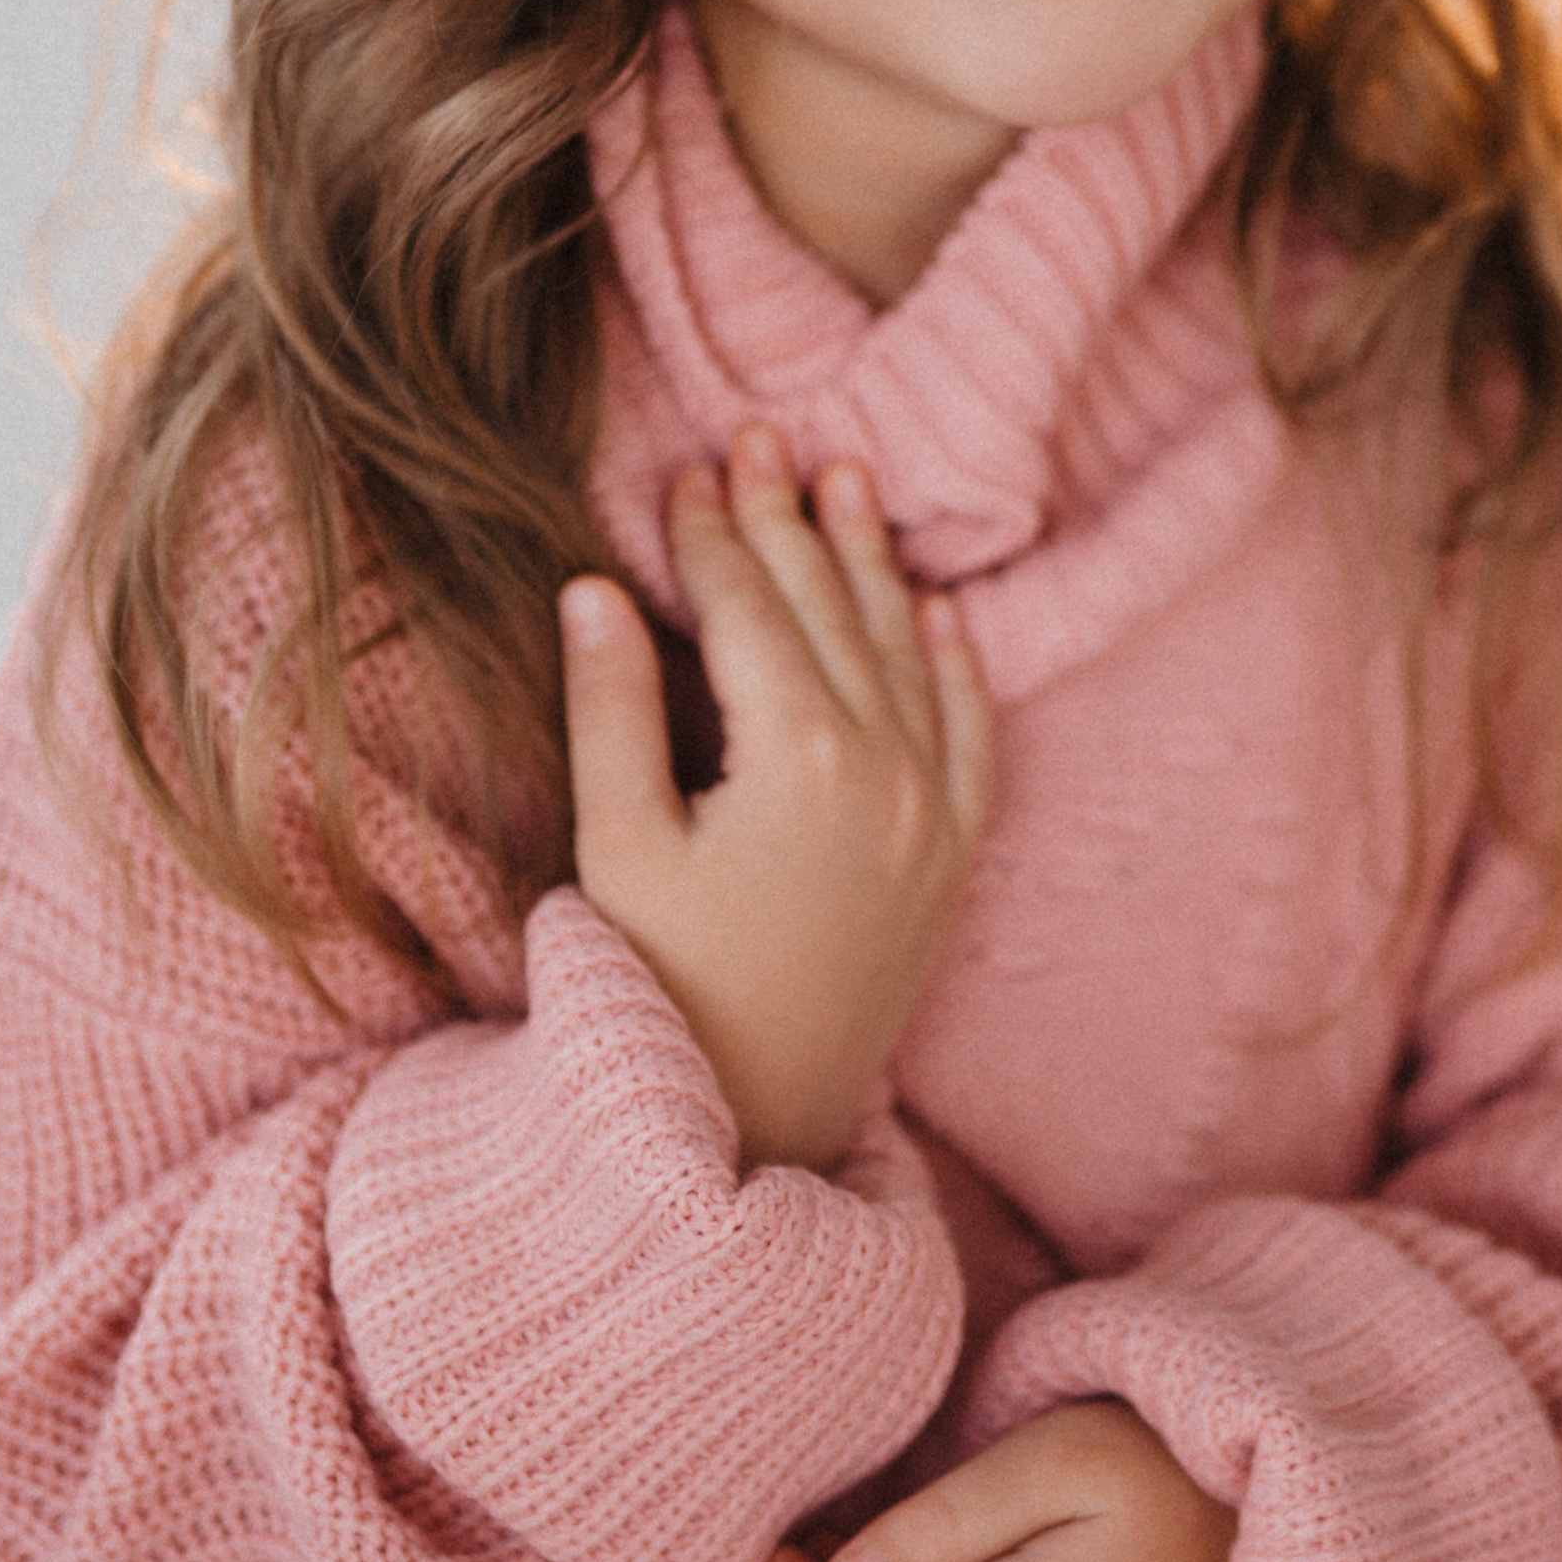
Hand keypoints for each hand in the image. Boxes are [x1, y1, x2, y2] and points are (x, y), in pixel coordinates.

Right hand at [560, 427, 992, 1170]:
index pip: (752, 610)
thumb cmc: (662, 990)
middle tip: (764, 436)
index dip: (716, 534)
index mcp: (798, 757)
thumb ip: (611, 710)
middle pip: (829, 611)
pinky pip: (967, 731)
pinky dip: (950, 661)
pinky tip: (934, 610)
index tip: (690, 468)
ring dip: (871, 562)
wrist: (758, 1124)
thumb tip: (594, 585)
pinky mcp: (951, 858)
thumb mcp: (616, 849)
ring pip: (903, 652)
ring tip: (847, 479)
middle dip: (790, 518)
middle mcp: (885, 769)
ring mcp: (931, 813)